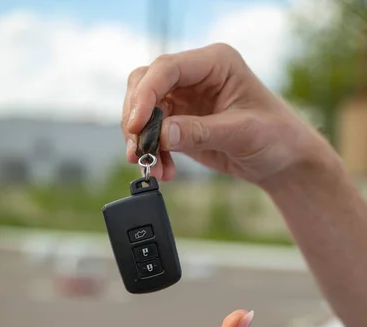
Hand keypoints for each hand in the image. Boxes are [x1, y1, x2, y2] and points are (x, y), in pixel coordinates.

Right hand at [122, 44, 326, 186]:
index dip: (146, 95)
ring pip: (144, 111)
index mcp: (215, 63)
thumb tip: (161, 134)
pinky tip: (163, 170)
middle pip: (146, 84)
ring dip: (141, 140)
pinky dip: (152, 153)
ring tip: (152, 166)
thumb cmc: (275, 136)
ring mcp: (186, 100)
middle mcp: (195, 76)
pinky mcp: (181, 124)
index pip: (167, 68)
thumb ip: (200, 132)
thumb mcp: (241, 133)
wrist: (282, 161)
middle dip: (137, 118)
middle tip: (138, 149)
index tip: (136, 125)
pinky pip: (153, 135)